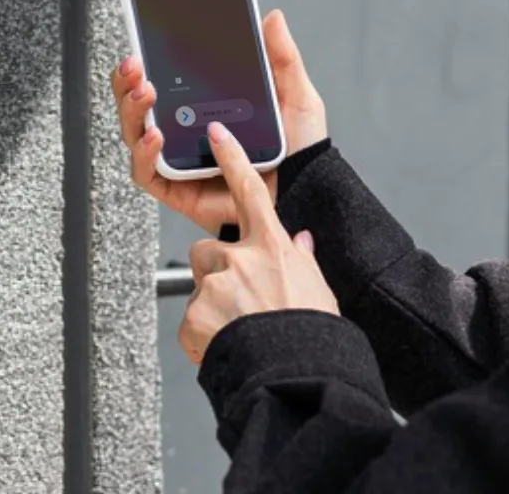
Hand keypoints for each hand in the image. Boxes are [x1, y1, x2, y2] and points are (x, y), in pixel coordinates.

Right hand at [109, 9, 327, 232]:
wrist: (307, 193)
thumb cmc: (300, 151)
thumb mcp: (295, 96)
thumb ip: (283, 58)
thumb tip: (272, 18)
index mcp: (205, 106)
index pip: (162, 80)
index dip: (143, 64)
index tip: (140, 45)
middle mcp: (185, 132)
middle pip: (139, 105)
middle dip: (127, 82)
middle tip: (134, 65)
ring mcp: (178, 160)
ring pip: (134, 134)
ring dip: (132, 111)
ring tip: (145, 92)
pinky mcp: (177, 189)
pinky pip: (146, 173)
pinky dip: (143, 153)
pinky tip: (156, 136)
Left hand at [177, 121, 337, 362]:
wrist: (292, 373)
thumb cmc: (311, 334)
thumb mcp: (317, 288)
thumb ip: (302, 261)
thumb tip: (301, 242)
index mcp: (273, 245)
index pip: (250, 190)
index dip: (231, 159)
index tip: (216, 135)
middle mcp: (240, 258)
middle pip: (208, 249)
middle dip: (216, 271)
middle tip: (240, 303)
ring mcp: (215, 284)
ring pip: (200, 287)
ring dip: (212, 306)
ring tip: (239, 331)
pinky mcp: (194, 314)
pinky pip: (192, 322)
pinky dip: (204, 336)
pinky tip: (227, 347)